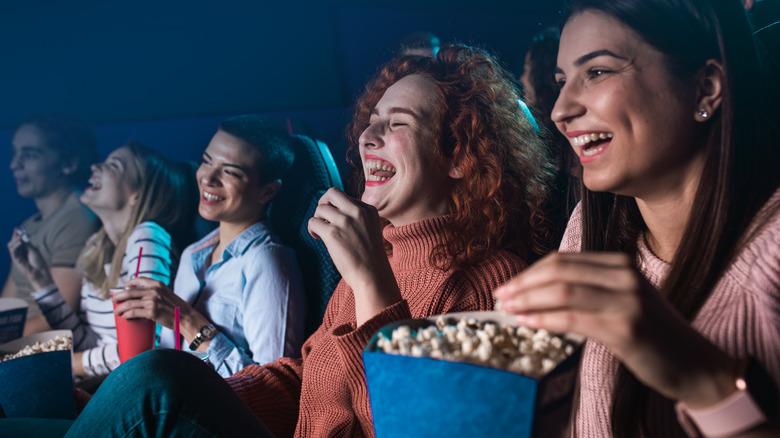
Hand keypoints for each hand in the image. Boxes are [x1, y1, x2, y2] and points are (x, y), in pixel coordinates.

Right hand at [7, 228, 52, 288]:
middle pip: (15, 241)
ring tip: (18, 236)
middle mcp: (20, 251)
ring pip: (12, 245)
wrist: (39, 272)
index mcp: (26, 248)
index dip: (20, 233)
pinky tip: (19, 242)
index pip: (21, 239)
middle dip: (15, 235)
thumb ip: (27, 244)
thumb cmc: (38, 262)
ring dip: (14, 240)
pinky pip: (13, 251)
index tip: (21, 226)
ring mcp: (17, 255)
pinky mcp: (15, 259)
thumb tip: (23, 235)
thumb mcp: (33, 251)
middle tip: (17, 229)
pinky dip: (15, 246)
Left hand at [113, 277, 209, 343]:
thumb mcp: (167, 294)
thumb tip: (140, 296)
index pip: (138, 280)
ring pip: (128, 303)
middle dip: (118, 296)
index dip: (128, 284)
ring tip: (116, 312)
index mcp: (158, 284)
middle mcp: (154, 291)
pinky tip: (125, 317)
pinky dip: (126, 315)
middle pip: (129, 292)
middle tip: (114, 300)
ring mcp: (152, 301)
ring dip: (119, 308)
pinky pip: (133, 312)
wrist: (186, 318)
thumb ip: (155, 292)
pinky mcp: (151, 312)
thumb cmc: (176, 308)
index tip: (123, 288)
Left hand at [307, 187, 400, 324]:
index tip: (336, 222)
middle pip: (332, 193)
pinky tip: (318, 238)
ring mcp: (345, 221)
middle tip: (322, 217)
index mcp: (368, 209)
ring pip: (320, 208)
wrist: (373, 276)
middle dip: (323, 202)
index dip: (336, 208)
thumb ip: (356, 217)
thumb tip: (331, 210)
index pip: (345, 197)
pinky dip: (312, 229)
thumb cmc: (369, 257)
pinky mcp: (333, 233)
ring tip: (321, 232)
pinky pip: (313, 222)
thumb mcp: (369, 229)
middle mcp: (357, 211)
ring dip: (317, 219)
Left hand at [494, 252, 736, 407]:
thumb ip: (589, 288)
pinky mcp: (625, 327)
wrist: (694, 364)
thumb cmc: (652, 334)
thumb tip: (537, 289)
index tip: (508, 284)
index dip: (530, 271)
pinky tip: (525, 321)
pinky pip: (572, 318)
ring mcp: (627, 299)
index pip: (563, 260)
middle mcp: (625, 275)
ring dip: (528, 299)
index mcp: (621, 264)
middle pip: (559, 270)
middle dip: (523, 282)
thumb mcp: (623, 299)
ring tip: (507, 308)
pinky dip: (543, 318)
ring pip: (562, 291)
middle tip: (499, 295)